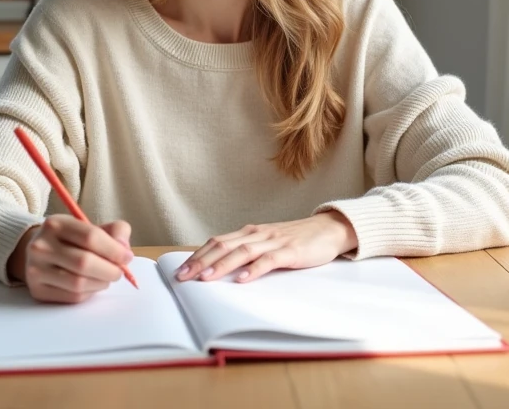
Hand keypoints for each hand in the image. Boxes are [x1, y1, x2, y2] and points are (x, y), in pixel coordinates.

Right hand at [9, 214, 132, 303]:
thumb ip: (115, 231)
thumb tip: (124, 249)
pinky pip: (72, 297)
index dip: (114, 250)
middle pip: (84, 262)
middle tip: (119, 272)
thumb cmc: (71, 240)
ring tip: (106, 278)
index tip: (127, 257)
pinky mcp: (38, 291)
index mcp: (56, 224)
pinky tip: (91, 285)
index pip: (91, 237)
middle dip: (109, 270)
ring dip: (101, 283)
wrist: (39, 254)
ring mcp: (36, 270)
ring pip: (78, 283)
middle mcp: (41, 246)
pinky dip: (89, 293)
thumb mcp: (90, 227)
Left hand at [175, 212, 357, 283]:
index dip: (197, 256)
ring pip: (242, 252)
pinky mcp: (290, 251)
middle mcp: (258, 234)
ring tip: (205, 278)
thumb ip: (248, 252)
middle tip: (182, 278)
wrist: (328, 229)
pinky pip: (269, 260)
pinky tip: (243, 279)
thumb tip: (220, 268)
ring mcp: (274, 241)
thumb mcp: (267, 243)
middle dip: (200, 262)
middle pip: (223, 246)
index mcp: (249, 232)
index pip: (216, 242)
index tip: (180, 271)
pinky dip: (254, 269)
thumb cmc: (296, 239)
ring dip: (221, 265)